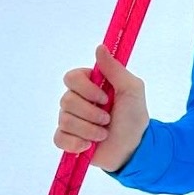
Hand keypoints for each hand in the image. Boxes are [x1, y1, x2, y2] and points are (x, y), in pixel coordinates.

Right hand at [54, 45, 149, 171]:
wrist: (133, 147)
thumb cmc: (134, 116)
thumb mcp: (131, 88)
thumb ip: (114, 69)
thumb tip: (99, 47)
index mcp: (91, 85)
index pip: (71, 77)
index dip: (85, 89)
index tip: (105, 97)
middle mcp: (78, 100)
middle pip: (66, 100)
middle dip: (90, 113)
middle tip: (107, 119)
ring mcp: (71, 120)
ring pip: (64, 120)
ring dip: (89, 129)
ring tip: (104, 133)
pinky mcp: (68, 139)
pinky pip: (59, 138)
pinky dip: (75, 142)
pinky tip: (89, 145)